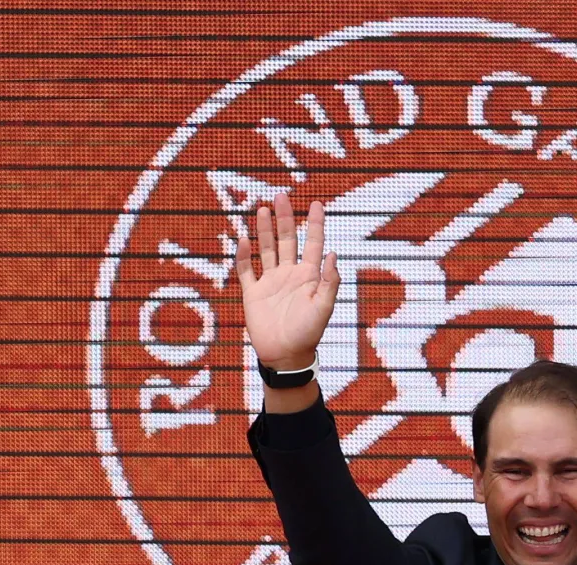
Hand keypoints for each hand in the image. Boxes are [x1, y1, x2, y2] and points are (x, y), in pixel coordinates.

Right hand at [234, 192, 339, 369]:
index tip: (317, 203)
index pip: (313, 243)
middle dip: (285, 218)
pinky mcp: (253, 293)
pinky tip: (243, 239)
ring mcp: (270, 282)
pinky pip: (246, 270)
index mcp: (309, 276)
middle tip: (281, 195)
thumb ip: (329, 281)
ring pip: (266, 249)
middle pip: (286, 240)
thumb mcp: (324, 307)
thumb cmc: (308, 334)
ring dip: (264, 230)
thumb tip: (333, 253)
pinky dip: (243, 255)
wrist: (285, 356)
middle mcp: (289, 275)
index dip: (315, 224)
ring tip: (263, 208)